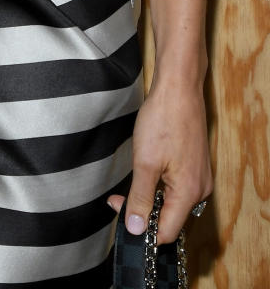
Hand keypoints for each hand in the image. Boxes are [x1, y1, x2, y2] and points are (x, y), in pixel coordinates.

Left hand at [107, 78, 211, 243]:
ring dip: (150, 198)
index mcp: (189, 193)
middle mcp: (200, 190)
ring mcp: (199, 178)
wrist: (179, 87)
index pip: (166, 232)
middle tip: (119, 197)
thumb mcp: (145, 161)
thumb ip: (140, 198)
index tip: (120, 211)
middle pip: (169, 219)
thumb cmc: (163, 119)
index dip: (141, 229)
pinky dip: (159, 186)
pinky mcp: (195, 167)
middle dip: (143, 212)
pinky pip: (176, 188)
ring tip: (133, 180)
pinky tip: (147, 171)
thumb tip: (136, 229)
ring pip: (172, 203)